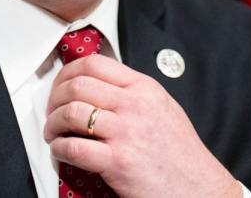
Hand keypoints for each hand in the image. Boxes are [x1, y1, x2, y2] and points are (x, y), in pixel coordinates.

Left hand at [44, 55, 240, 197]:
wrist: (198, 188)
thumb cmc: (180, 153)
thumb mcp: (162, 107)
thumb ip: (133, 92)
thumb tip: (99, 83)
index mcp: (144, 89)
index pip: (95, 64)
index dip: (67, 72)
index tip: (60, 84)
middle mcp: (135, 106)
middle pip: (78, 85)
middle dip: (55, 98)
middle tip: (52, 110)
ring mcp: (126, 133)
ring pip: (71, 112)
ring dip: (53, 123)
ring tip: (54, 133)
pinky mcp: (117, 162)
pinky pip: (74, 147)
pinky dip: (59, 148)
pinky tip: (61, 151)